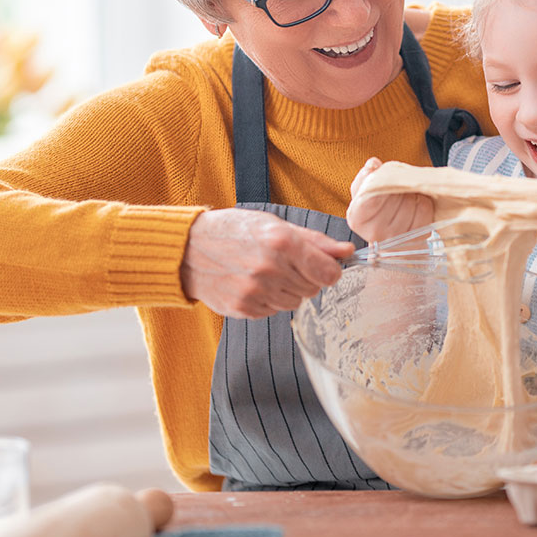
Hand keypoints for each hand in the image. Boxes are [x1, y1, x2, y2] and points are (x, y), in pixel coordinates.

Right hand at [180, 208, 354, 318]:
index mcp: (282, 243)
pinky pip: (274, 311)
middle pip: (314, 289)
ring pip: (295, 303)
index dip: (330, 271)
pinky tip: (253, 284)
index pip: (329, 273)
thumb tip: (347, 252)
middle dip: (306, 278)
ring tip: (266, 273)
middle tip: (284, 264)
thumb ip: (315, 241)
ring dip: (288, 290)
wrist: (189, 249)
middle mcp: (270, 269)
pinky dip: (269, 300)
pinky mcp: (244, 309)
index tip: (324, 267)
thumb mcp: (275, 225)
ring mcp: (256, 292)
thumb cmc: (234, 231)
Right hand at [346, 157, 434, 242]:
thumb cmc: (376, 208)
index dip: (384, 182)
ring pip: (411, 202)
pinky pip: (425, 210)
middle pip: (395, 196)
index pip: (374, 193)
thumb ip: (366, 175)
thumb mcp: (364, 189)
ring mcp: (396, 238)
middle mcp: (374, 232)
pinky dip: (424, 202)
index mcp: (356, 217)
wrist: (390, 234)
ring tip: (405, 197)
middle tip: (397, 190)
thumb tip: (373, 164)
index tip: (386, 181)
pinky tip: (415, 204)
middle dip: (399, 187)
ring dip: (412, 194)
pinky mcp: (415, 239)